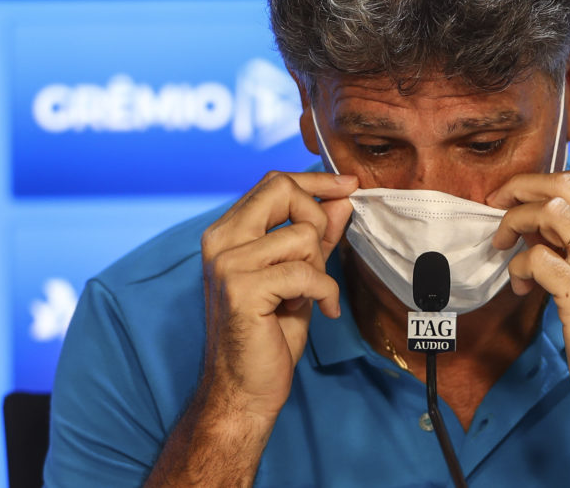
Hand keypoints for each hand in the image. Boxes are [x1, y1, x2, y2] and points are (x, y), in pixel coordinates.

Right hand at [199, 171, 357, 424]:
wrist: (245, 389)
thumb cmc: (270, 334)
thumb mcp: (300, 275)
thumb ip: (318, 236)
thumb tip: (342, 198)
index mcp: (228, 232)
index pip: (274, 183)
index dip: (315, 180)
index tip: (348, 185)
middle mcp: (220, 240)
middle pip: (282, 190)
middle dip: (317, 218)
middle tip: (321, 256)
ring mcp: (227, 264)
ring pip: (302, 236)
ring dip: (319, 269)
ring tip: (306, 296)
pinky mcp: (242, 289)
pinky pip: (306, 273)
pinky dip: (324, 294)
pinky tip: (320, 312)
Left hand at [488, 165, 569, 434]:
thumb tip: (538, 222)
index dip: (546, 177)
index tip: (522, 194)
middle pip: (565, 185)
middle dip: (521, 188)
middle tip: (497, 204)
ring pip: (549, 212)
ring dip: (514, 222)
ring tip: (503, 245)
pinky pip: (536, 258)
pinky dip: (518, 267)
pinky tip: (521, 287)